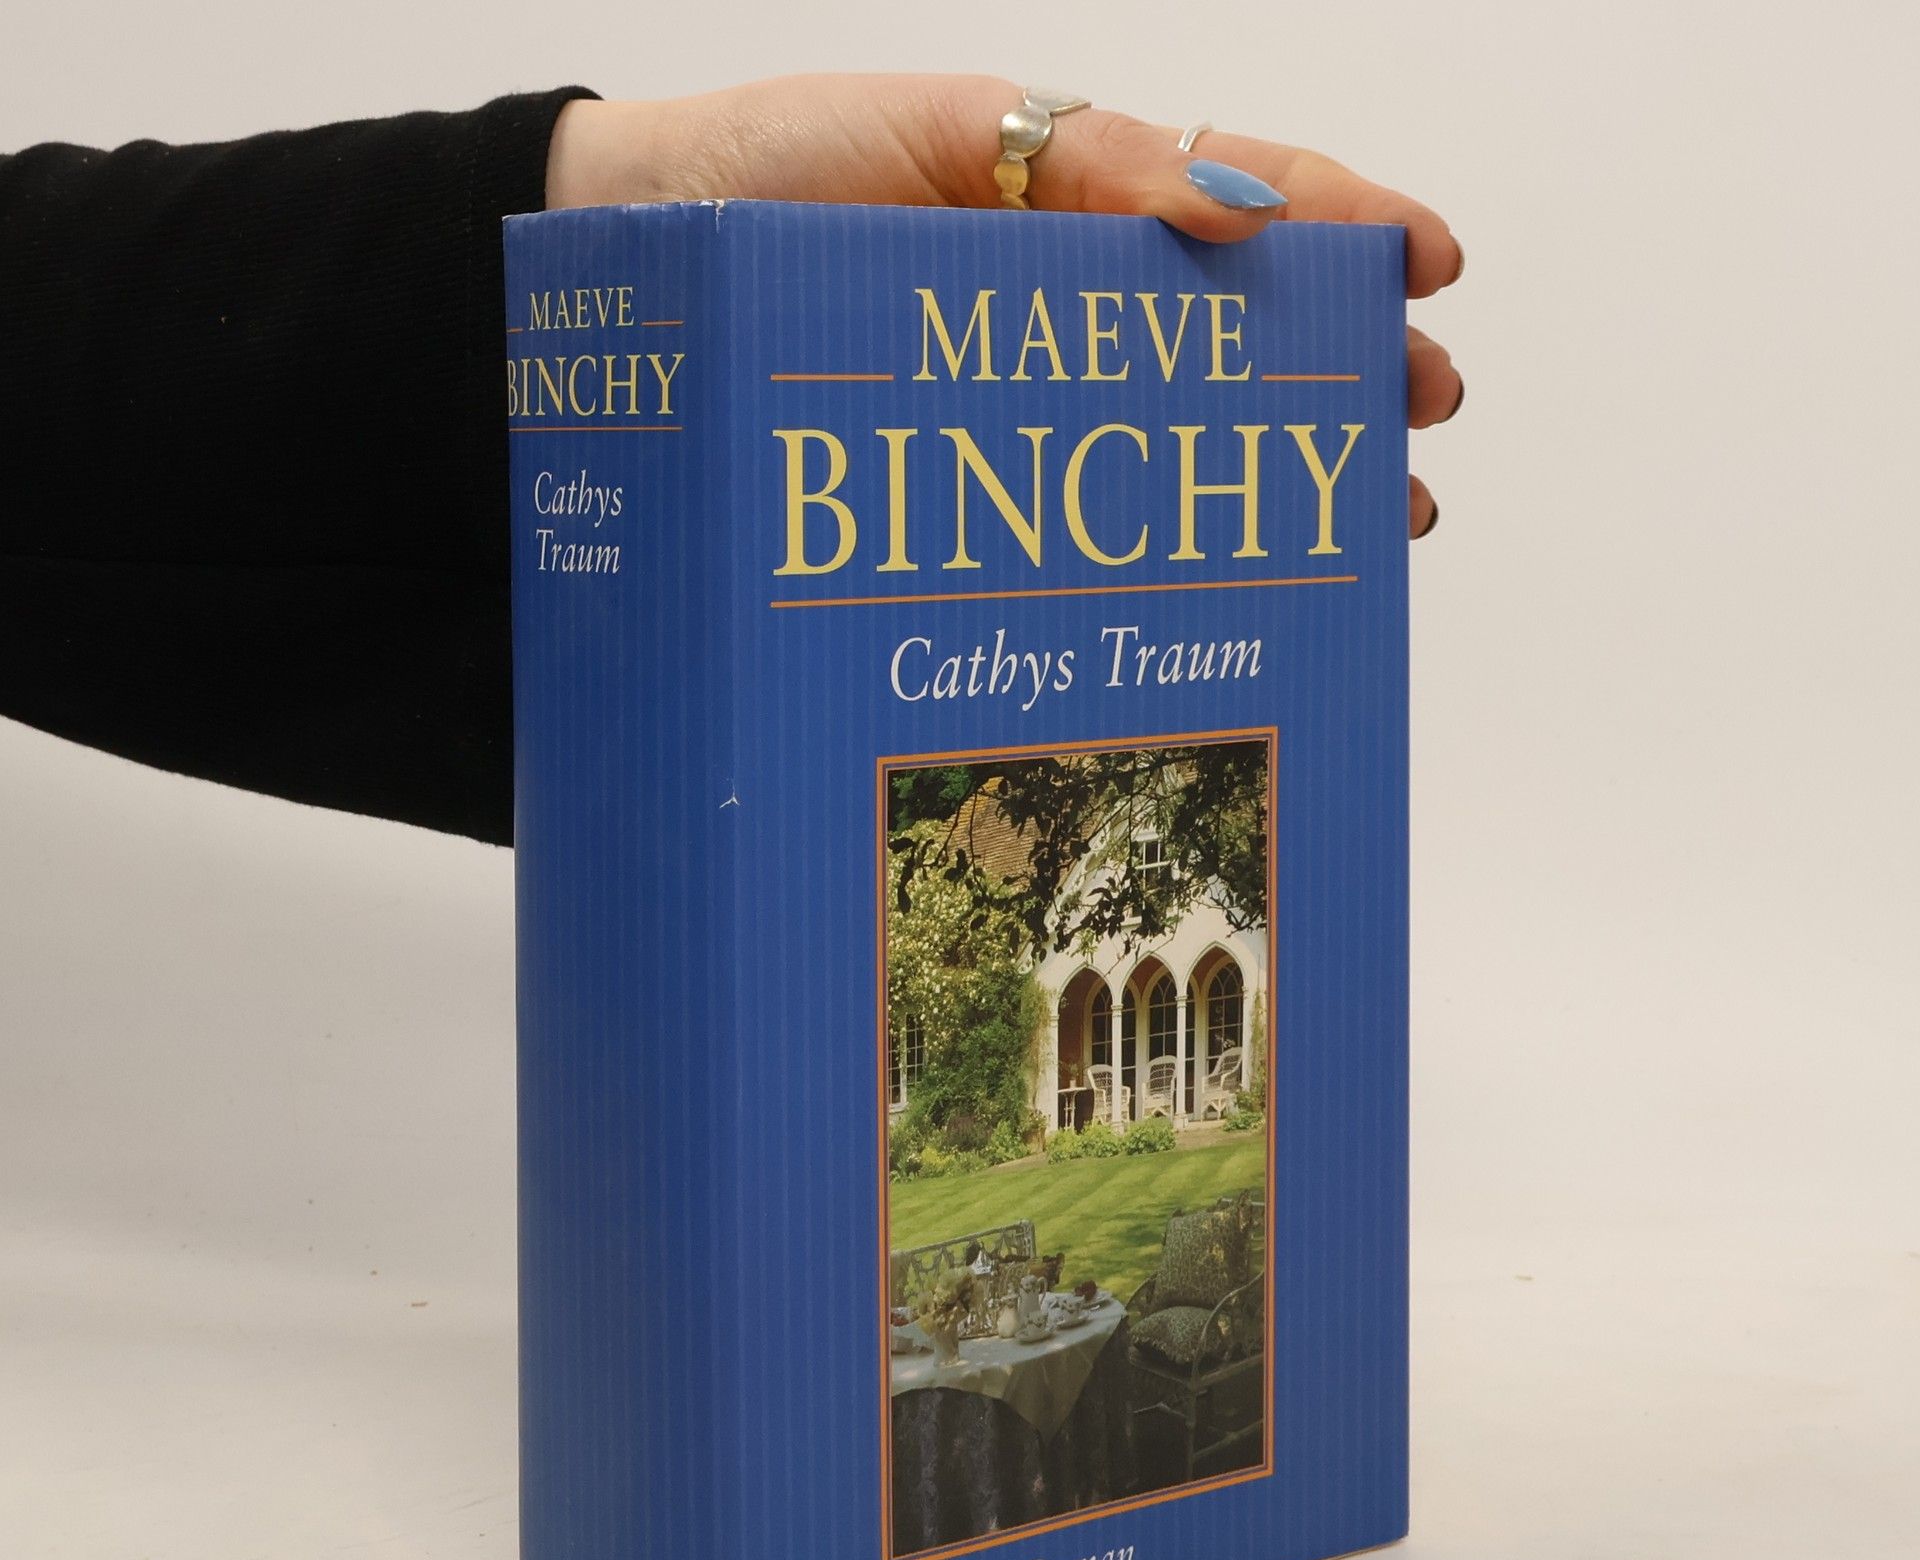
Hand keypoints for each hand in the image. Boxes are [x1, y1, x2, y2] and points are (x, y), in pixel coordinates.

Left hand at [546, 75, 1463, 538]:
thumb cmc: (773, 169)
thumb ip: (1089, 160)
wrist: (639, 260)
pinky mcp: (975, 475)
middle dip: (1348, 365)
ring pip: (1189, 432)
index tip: (1427, 264)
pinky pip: (1090, 506)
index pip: (1249, 199)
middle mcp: (1073, 304)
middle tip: (1420, 406)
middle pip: (1247, 332)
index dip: (1349, 224)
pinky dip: (1170, 542)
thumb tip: (1240, 216)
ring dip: (1292, 467)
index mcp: (1077, 196)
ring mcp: (1030, 395)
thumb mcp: (941, 127)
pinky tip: (1227, 576)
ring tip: (1379, 515)